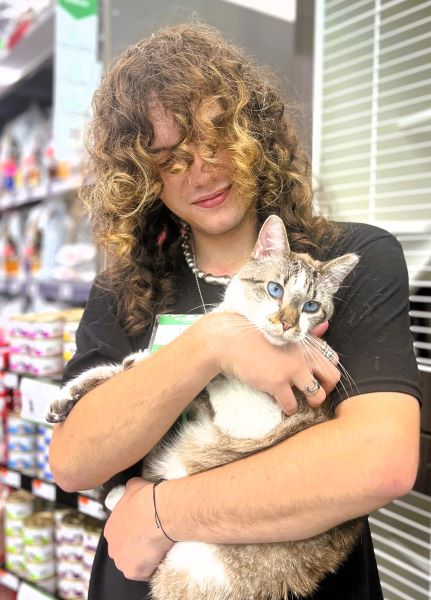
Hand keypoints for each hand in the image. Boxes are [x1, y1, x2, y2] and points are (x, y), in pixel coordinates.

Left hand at [104, 478, 173, 579]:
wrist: (160, 512)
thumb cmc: (148, 498)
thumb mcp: (134, 486)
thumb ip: (129, 489)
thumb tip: (132, 486)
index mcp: (110, 529)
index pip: (120, 534)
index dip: (133, 532)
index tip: (144, 528)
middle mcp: (112, 547)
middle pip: (125, 551)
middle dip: (136, 546)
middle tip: (151, 538)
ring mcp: (122, 561)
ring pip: (133, 563)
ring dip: (143, 558)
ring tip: (157, 547)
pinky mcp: (134, 572)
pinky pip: (145, 573)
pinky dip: (153, 567)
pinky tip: (161, 555)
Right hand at [203, 313, 339, 414]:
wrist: (230, 341)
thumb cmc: (254, 334)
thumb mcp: (283, 331)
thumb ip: (306, 333)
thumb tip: (326, 326)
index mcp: (306, 342)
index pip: (333, 359)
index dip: (326, 371)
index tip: (317, 376)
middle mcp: (304, 356)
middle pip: (332, 378)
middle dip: (326, 388)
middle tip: (313, 392)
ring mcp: (292, 370)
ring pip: (318, 396)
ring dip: (312, 402)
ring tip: (301, 401)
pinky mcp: (277, 383)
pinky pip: (292, 405)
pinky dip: (289, 408)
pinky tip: (283, 404)